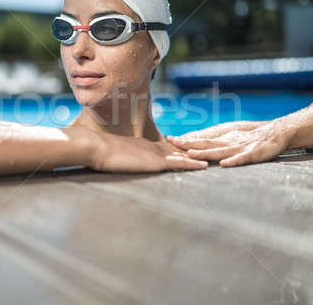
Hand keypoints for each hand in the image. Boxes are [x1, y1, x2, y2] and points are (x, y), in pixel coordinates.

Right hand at [90, 132, 207, 172]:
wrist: (96, 147)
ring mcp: (155, 153)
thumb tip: (119, 160)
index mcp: (144, 145)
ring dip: (199, 156)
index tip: (194, 149)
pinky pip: (178, 162)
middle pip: (180, 148)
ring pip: (183, 154)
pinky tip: (204, 166)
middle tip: (213, 151)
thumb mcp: (114, 154)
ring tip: (216, 157)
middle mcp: (153, 146)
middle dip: (196, 150)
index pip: (167, 147)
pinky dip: (192, 163)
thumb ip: (121, 156)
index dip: (181, 149)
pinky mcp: (155, 161)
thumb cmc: (99, 152)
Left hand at [166, 120, 292, 166]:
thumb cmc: (252, 138)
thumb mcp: (232, 139)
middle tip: (174, 143)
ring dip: (205, 153)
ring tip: (192, 154)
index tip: (169, 139)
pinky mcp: (255, 153)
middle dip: (189, 144)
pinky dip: (234, 160)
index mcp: (223, 140)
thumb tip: (196, 144)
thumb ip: (216, 143)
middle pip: (206, 143)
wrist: (276, 133)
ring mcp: (241, 147)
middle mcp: (229, 142)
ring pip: (221, 150)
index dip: (186, 140)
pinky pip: (243, 158)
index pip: (201, 140)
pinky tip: (225, 164)